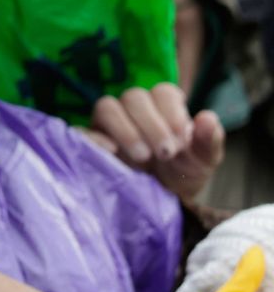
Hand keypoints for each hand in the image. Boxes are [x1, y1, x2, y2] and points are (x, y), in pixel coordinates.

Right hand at [88, 82, 224, 199]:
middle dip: (151, 124)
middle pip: (134, 97)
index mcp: (163, 106)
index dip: (172, 112)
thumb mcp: (203, 161)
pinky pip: (83, 131)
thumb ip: (208, 140)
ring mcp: (109, 124)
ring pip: (106, 107)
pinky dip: (95, 138)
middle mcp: (133, 109)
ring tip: (143, 157)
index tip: (182, 141)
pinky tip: (112, 152)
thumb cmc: (183, 173)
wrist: (162, 200)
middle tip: (165, 153)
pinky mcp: (90, 141)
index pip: (163, 92)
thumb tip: (207, 117)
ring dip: (125, 130)